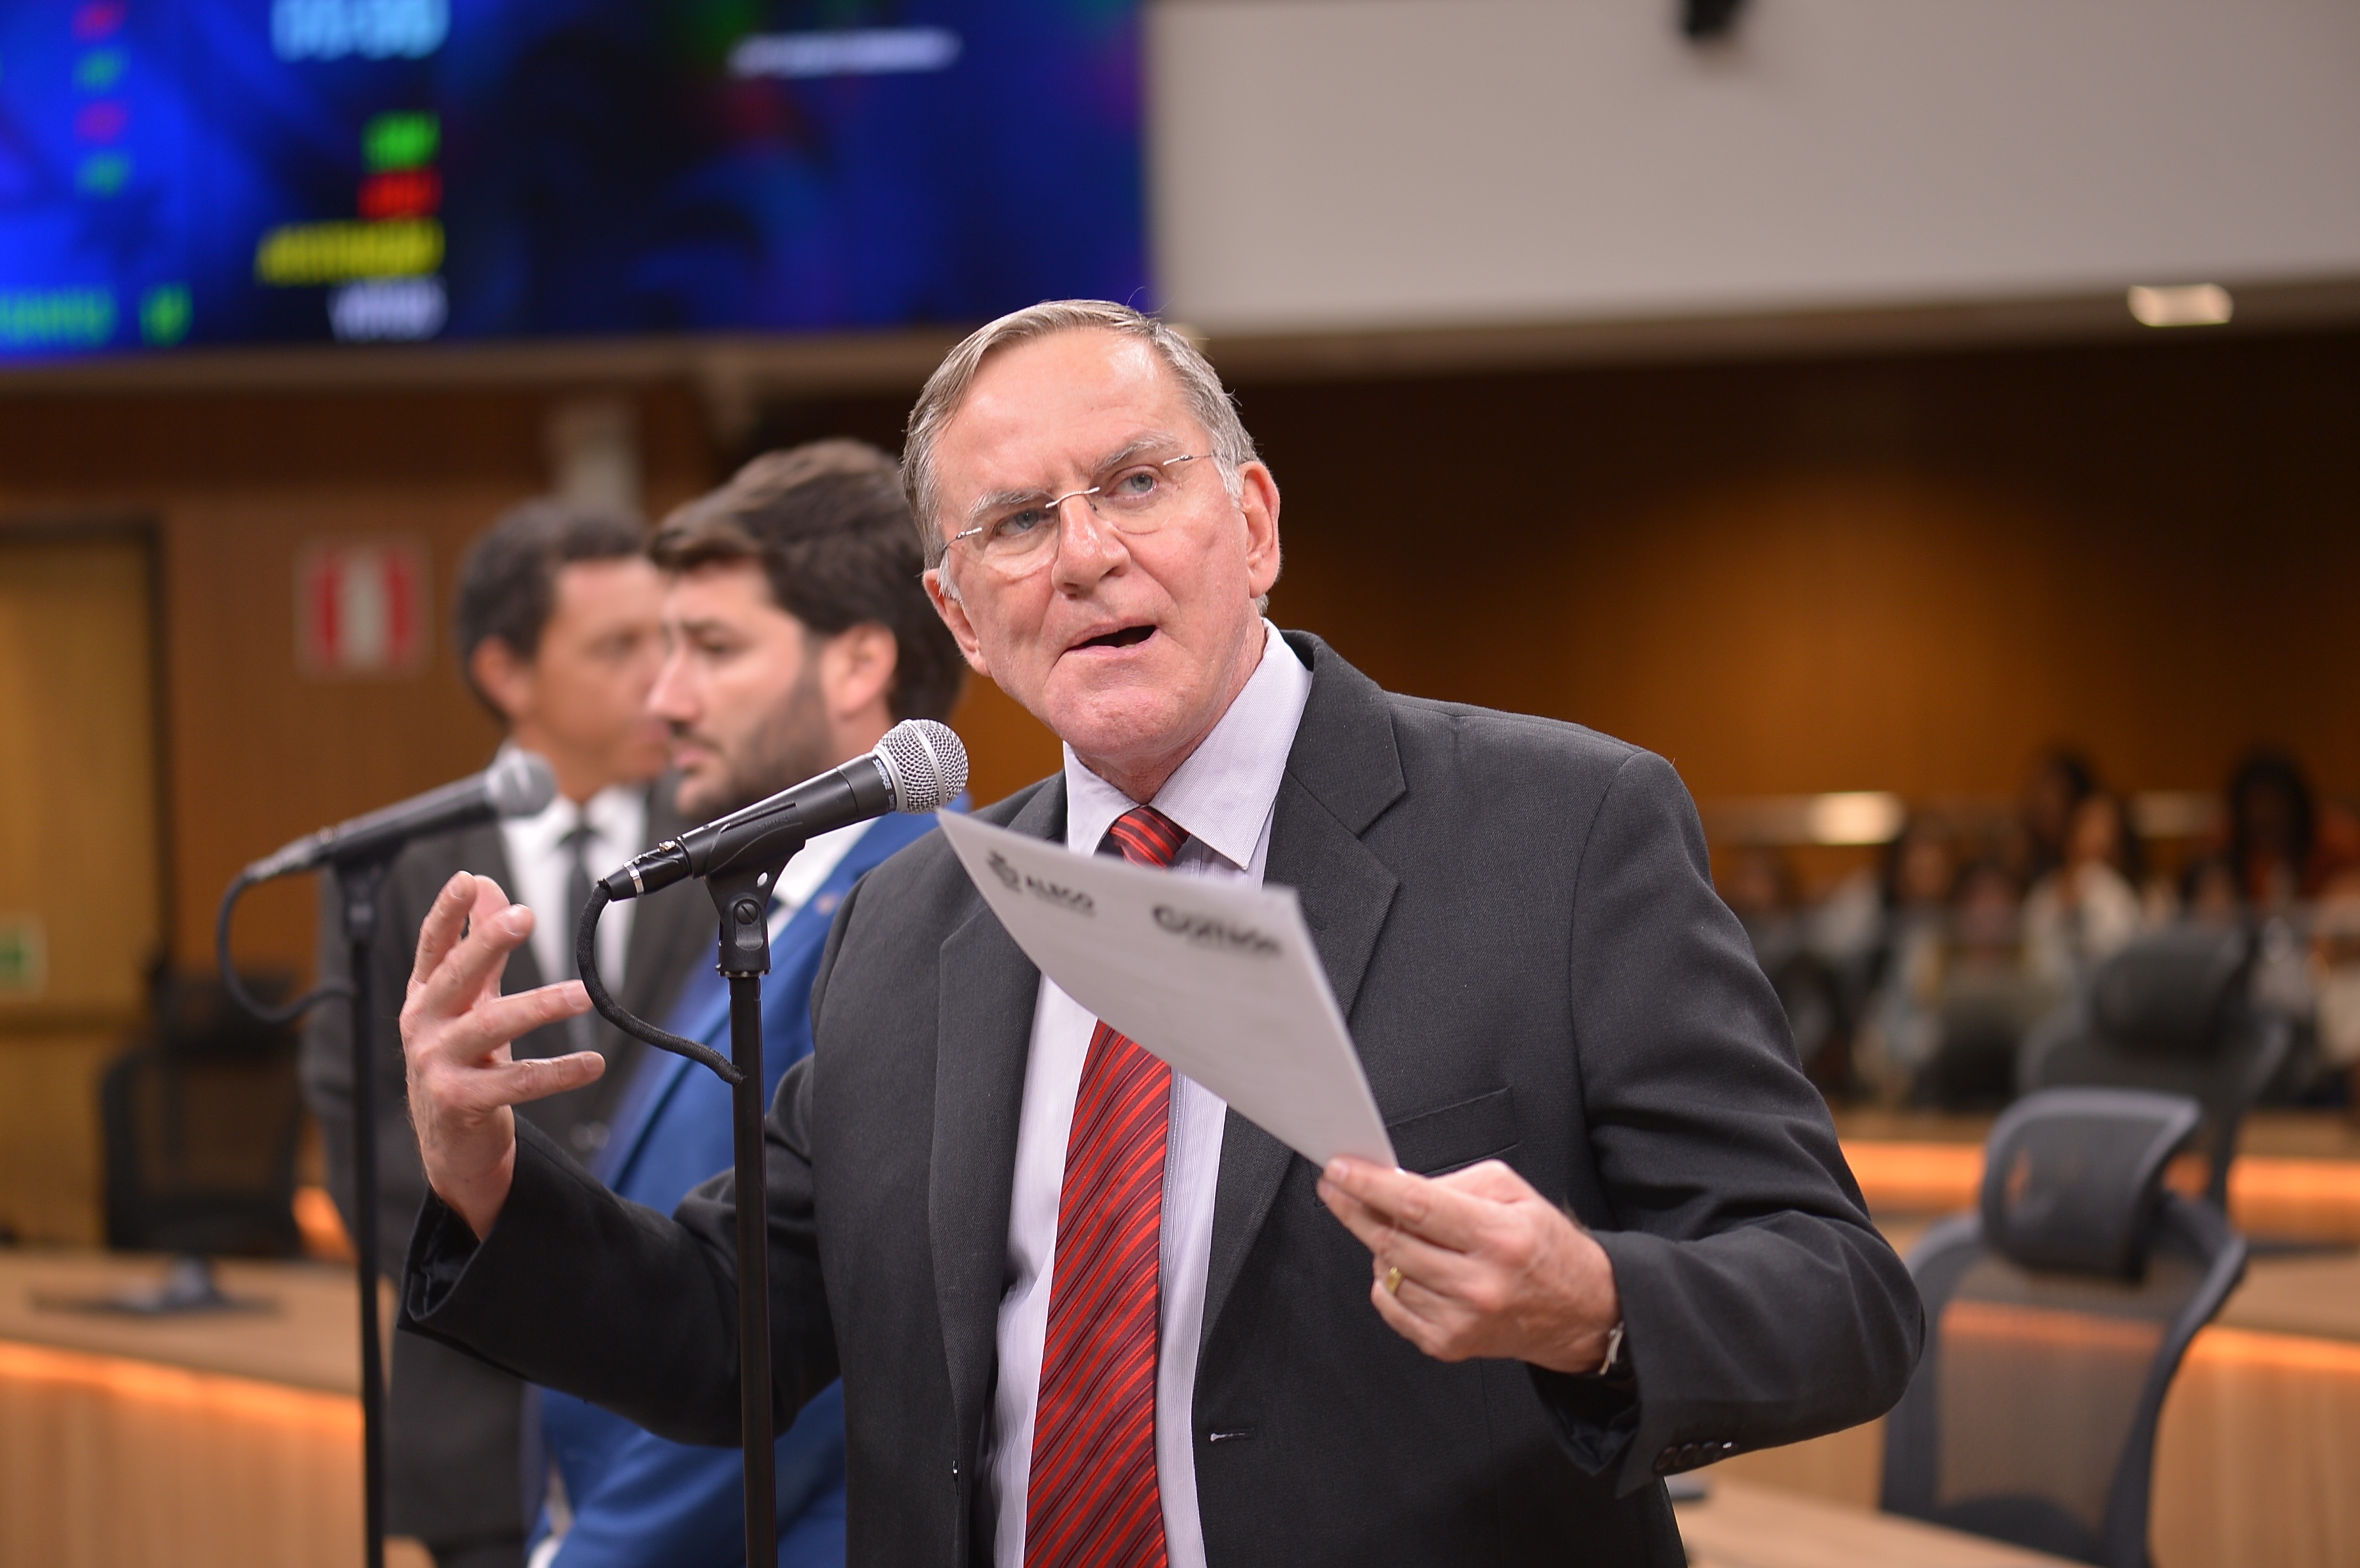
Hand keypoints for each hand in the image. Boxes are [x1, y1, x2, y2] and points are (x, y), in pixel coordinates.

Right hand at [400, 872, 602, 1238]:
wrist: (448, 1139)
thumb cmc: (459, 1059)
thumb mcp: (465, 1001)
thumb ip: (477, 946)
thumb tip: (487, 886)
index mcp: (425, 995)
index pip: (433, 946)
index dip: (448, 912)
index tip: (467, 880)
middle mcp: (424, 1025)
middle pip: (457, 976)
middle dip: (488, 943)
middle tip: (525, 916)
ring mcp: (437, 1064)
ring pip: (492, 1026)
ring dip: (541, 1006)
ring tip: (583, 994)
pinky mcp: (460, 1101)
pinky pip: (517, 1082)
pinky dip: (558, 1073)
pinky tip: (593, 1063)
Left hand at [1317, 1157, 1621, 1373]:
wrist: (1578, 1310)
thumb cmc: (1542, 1245)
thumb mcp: (1513, 1193)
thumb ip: (1453, 1183)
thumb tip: (1396, 1185)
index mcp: (1497, 1236)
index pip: (1417, 1206)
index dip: (1370, 1186)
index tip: (1338, 1171)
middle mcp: (1479, 1283)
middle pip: (1393, 1241)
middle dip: (1356, 1209)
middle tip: (1338, 1188)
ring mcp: (1461, 1320)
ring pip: (1388, 1272)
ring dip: (1380, 1246)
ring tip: (1400, 1233)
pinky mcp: (1448, 1345)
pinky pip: (1391, 1306)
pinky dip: (1389, 1281)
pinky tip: (1408, 1267)